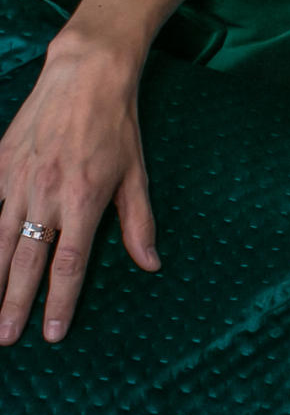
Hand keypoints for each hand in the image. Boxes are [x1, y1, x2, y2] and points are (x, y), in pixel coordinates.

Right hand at [0, 30, 160, 343]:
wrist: (83, 76)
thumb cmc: (117, 126)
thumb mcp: (137, 174)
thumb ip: (138, 223)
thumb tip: (151, 264)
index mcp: (83, 201)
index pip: (69, 264)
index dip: (60, 302)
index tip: (51, 333)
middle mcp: (45, 196)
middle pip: (26, 261)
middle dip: (14, 304)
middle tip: (6, 338)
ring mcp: (16, 181)